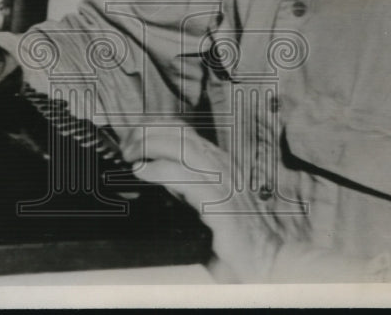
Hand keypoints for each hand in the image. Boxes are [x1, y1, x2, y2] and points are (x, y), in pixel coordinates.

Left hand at [120, 127, 281, 281]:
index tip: (130, 139)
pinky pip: (186, 177)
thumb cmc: (231, 237)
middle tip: (125, 148)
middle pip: (179, 132)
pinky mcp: (222, 203)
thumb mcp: (201, 202)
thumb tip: (147, 171)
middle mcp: (222, 165)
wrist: (265, 263)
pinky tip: (143, 172)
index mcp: (217, 162)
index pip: (182, 130)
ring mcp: (223, 182)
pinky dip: (160, 170)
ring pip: (183, 147)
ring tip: (130, 157)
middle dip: (147, 133)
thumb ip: (180, 184)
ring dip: (150, 146)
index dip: (152, 128)